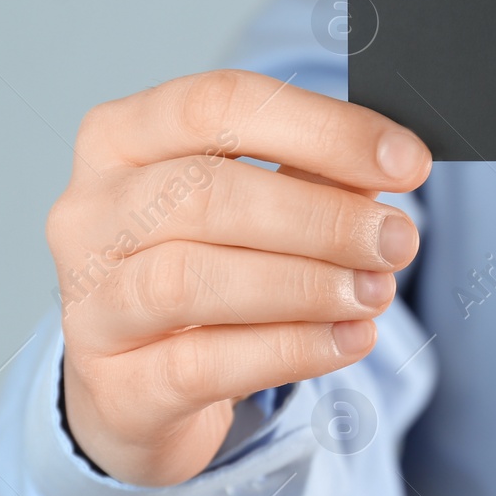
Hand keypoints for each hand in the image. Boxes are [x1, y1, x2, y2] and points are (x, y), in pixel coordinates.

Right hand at [45, 70, 430, 486]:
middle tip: (396, 240)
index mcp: (120, 138)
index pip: (219, 105)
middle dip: (321, 217)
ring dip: (304, 284)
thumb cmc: (205, 270)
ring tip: (374, 292)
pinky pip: (204, 364)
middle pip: (208, 193)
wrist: (141, 389)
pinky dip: (291, 349)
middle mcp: (89, 213)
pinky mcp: (115, 385)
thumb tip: (390, 169)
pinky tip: (347, 339)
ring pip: (192, 279)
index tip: (406, 161)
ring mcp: (89, 303)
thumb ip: (311, 179)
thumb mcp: (255, 209)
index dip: (324, 130)